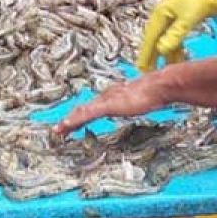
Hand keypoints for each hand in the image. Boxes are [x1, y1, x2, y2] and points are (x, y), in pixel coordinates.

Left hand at [51, 76, 166, 136]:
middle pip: (83, 109)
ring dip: (68, 122)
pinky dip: (74, 121)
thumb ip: (140, 101)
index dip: (82, 114)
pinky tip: (66, 126)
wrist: (158, 87)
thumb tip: (146, 102)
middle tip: (60, 129)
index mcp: (112, 95)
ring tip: (58, 130)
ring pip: (81, 112)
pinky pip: (86, 115)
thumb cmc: (155, 93)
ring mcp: (105, 100)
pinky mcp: (106, 106)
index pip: (93, 106)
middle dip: (71, 119)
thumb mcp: (144, 100)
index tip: (74, 122)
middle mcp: (105, 96)